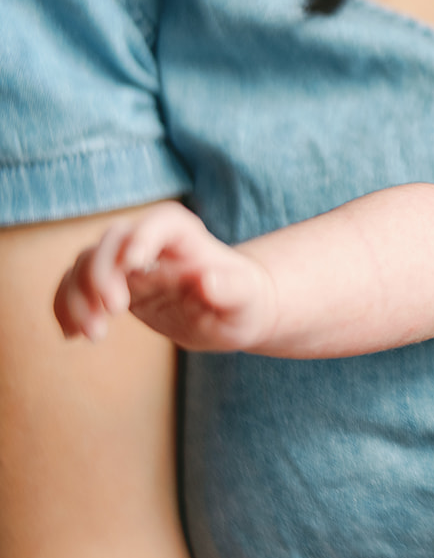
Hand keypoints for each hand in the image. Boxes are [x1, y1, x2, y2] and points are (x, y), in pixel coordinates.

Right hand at [54, 200, 275, 350]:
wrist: (228, 313)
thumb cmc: (243, 303)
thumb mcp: (244, 300)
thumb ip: (230, 289)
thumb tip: (208, 280)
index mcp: (187, 236)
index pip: (161, 223)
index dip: (142, 236)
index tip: (132, 264)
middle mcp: (152, 243)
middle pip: (112, 241)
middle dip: (102, 274)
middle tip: (114, 312)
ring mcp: (127, 263)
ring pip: (85, 263)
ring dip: (78, 296)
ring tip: (94, 334)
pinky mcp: (111, 285)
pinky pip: (75, 287)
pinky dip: (65, 307)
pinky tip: (73, 335)